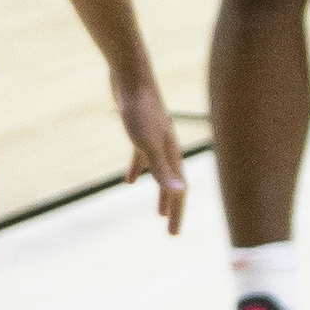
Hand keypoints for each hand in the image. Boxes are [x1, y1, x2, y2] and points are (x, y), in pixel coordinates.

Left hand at [115, 79, 188, 235]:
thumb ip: (162, 168)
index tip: (173, 234)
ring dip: (160, 191)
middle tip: (171, 231)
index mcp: (172, 153)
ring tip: (159, 211)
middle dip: (173, 208)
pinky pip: (142, 159)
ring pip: (160, 173)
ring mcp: (155, 139)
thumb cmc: (139, 109)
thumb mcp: (147, 143)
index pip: (179, 189)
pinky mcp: (140, 131)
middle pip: (173, 184)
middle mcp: (167, 147)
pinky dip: (139, 171)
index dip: (177, 213)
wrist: (130, 76)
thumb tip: (178, 192)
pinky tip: (130, 181)